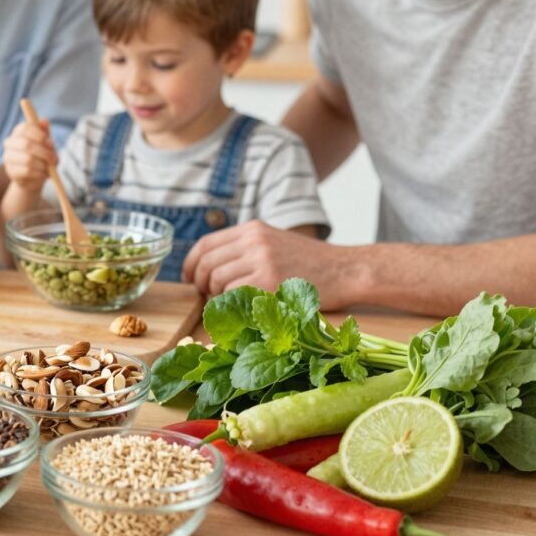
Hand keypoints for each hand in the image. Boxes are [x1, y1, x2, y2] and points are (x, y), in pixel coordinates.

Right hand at [2, 119, 56, 191]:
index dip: (39, 135)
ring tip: (50, 168)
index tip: (51, 143)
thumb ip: (45, 132)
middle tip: (54, 158)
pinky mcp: (11, 171)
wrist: (33, 178)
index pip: (25, 128)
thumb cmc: (40, 156)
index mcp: (18, 132)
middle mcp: (9, 143)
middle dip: (44, 152)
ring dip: (43, 164)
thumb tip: (44, 120)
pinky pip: (27, 171)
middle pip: (26, 144)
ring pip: (28, 159)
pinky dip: (39, 173)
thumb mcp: (45, 143)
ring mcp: (8, 158)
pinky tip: (44, 174)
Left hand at [182, 220, 353, 309]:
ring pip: (216, 280)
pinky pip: (233, 294)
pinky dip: (231, 304)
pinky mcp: (269, 281)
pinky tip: (243, 307)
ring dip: (216, 296)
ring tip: (229, 302)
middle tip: (206, 295)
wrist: (347, 269)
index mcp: (252, 229)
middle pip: (206, 263)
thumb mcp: (274, 242)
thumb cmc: (311, 263)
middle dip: (199, 283)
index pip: (205, 244)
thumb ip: (245, 249)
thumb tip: (209, 267)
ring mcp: (261, 260)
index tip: (188, 277)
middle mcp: (253, 240)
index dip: (190, 263)